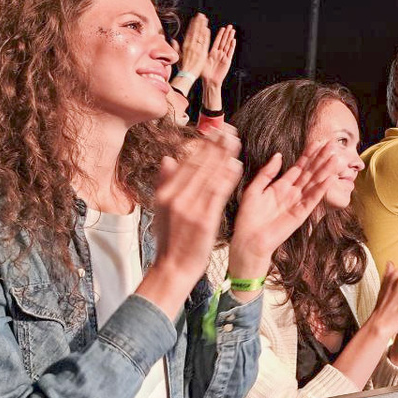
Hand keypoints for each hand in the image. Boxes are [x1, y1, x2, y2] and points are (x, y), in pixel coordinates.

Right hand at [151, 127, 243, 281]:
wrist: (173, 268)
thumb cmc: (170, 239)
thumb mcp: (161, 209)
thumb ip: (164, 183)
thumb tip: (168, 159)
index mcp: (165, 193)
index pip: (186, 163)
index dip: (201, 145)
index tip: (213, 132)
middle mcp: (176, 198)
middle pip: (198, 165)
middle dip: (215, 146)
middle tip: (229, 130)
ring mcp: (190, 208)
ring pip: (209, 175)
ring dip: (224, 156)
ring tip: (235, 141)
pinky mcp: (204, 219)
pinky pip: (218, 193)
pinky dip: (227, 177)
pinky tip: (237, 165)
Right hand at [178, 13, 210, 80]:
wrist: (187, 75)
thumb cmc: (183, 67)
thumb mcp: (178, 56)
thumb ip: (176, 47)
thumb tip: (174, 40)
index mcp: (185, 46)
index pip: (189, 33)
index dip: (192, 25)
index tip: (195, 19)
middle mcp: (191, 46)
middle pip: (195, 31)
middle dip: (198, 22)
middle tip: (201, 15)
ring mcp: (197, 49)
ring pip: (200, 35)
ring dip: (202, 26)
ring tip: (205, 19)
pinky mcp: (203, 53)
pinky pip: (204, 43)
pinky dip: (206, 36)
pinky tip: (207, 29)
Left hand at [202, 24, 235, 86]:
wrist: (209, 81)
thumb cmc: (204, 73)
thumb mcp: (200, 60)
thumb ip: (199, 52)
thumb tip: (195, 44)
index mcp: (212, 53)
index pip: (217, 41)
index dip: (220, 34)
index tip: (222, 28)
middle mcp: (218, 54)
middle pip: (224, 41)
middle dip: (227, 33)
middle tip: (230, 26)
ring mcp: (223, 57)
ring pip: (228, 45)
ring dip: (230, 38)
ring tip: (233, 31)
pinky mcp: (227, 61)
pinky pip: (230, 52)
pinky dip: (232, 46)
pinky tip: (234, 41)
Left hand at [229, 139, 343, 275]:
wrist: (248, 240)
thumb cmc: (248, 217)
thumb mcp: (254, 189)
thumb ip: (267, 172)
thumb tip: (278, 155)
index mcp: (281, 186)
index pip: (299, 166)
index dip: (308, 154)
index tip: (317, 142)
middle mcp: (292, 193)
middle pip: (310, 172)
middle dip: (321, 158)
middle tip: (332, 145)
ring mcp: (298, 203)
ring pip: (314, 183)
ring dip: (325, 170)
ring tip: (336, 157)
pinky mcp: (301, 214)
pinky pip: (313, 198)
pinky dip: (321, 188)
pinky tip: (330, 178)